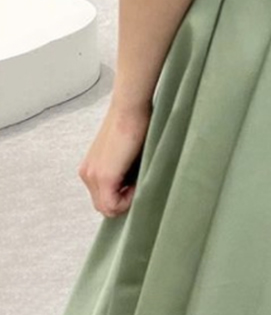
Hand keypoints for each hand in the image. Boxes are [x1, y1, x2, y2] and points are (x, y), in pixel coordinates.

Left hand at [79, 101, 150, 216]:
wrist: (130, 107)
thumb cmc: (133, 122)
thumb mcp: (124, 152)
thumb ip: (122, 170)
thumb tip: (134, 185)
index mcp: (89, 168)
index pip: (103, 197)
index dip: (122, 196)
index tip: (137, 181)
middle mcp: (86, 174)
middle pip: (103, 206)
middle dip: (123, 200)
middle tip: (139, 183)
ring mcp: (92, 176)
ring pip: (107, 208)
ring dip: (126, 200)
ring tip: (138, 179)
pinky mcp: (104, 176)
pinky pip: (112, 205)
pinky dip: (128, 200)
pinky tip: (138, 181)